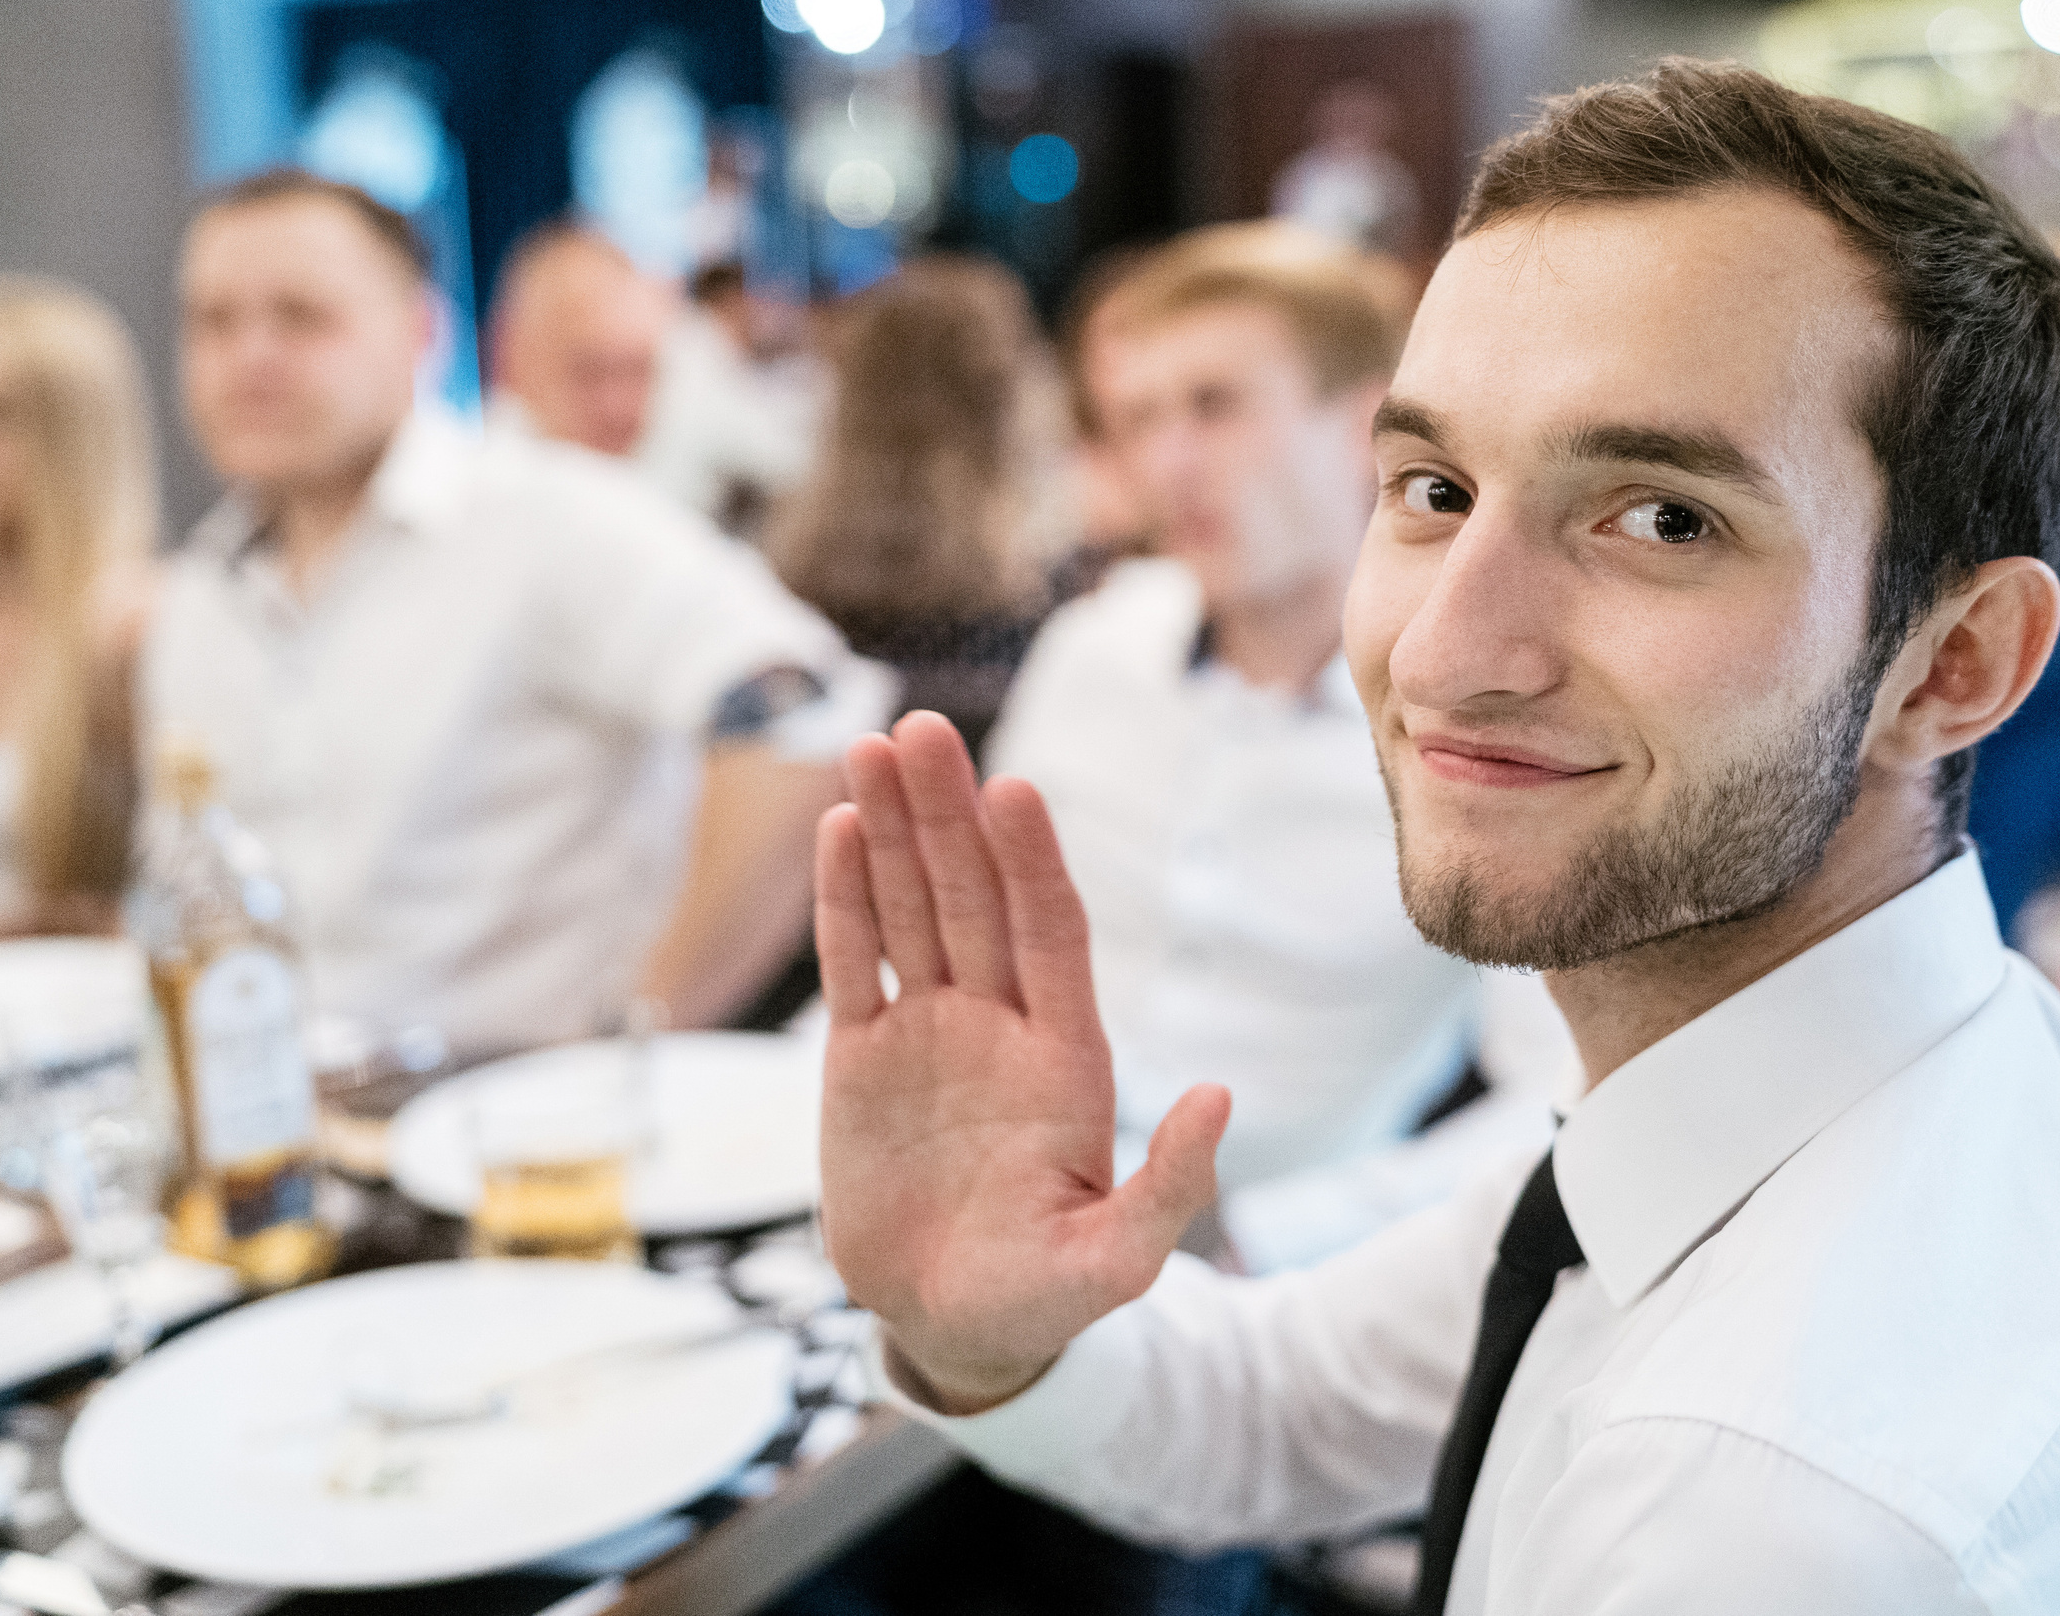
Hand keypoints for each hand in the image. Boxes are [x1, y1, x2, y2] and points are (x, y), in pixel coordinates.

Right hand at [815, 711, 1230, 1413]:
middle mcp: (1000, 1023)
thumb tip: (1220, 1096)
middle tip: (925, 729)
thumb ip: (1170, 1185)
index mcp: (1067, 1054)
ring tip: (872, 747)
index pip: (1049, 933)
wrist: (954, 1330)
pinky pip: (855, 962)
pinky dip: (844, 897)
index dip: (1030, 863)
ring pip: (908, 908)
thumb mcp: (1118, 1261)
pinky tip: (839, 827)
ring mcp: (930, 1033)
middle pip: (972, 897)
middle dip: (948, 815)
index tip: (1013, 790)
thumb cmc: (1046, 1300)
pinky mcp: (863, 1059)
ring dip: (891, 829)